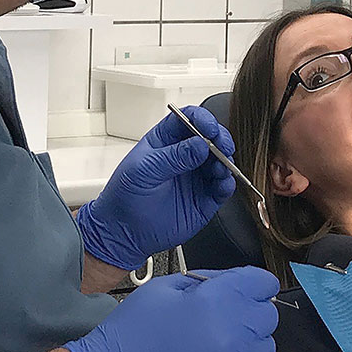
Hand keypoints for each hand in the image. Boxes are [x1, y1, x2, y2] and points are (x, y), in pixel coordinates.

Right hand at [63, 267, 280, 351]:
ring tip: (213, 349)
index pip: (263, 283)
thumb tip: (230, 283)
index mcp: (219, 299)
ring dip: (246, 345)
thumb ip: (206, 280)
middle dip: (247, 314)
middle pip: (267, 316)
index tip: (241, 293)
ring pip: (264, 348)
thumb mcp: (164, 287)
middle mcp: (236, 332)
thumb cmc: (133, 335)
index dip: (251, 286)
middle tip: (219, 322)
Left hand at [74, 107, 235, 271]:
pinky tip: (223, 184)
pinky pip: (223, 187)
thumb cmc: (125, 196)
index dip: (202, 119)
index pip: (189, 120)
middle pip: (211, 138)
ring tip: (222, 167)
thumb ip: (173, 157)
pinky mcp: (205, 199)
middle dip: (220, 138)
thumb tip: (200, 144)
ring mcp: (196, 177)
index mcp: (166, 141)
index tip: (209, 127)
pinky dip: (227, 184)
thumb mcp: (144, 170)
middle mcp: (185, 156)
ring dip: (226, 161)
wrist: (124, 232)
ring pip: (221, 161)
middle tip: (223, 145)